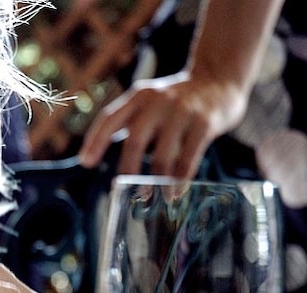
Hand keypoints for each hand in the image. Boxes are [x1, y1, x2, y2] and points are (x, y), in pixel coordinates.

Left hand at [78, 71, 248, 177]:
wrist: (219, 78)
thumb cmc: (176, 101)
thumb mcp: (148, 102)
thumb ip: (127, 123)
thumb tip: (93, 156)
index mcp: (138, 96)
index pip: (109, 118)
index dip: (95, 140)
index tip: (86, 163)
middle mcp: (158, 101)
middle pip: (135, 140)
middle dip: (128, 169)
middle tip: (124, 192)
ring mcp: (183, 111)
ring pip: (163, 154)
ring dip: (156, 181)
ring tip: (154, 199)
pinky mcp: (205, 123)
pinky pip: (189, 157)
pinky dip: (180, 178)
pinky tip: (176, 192)